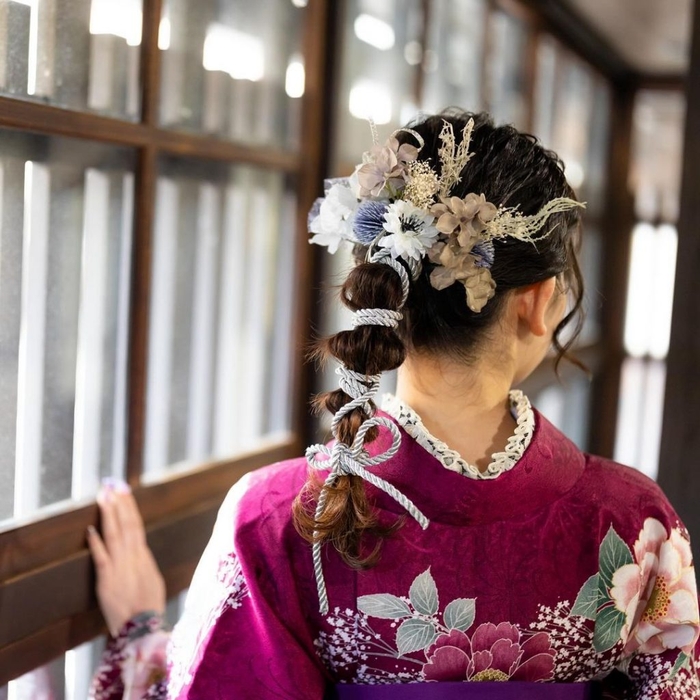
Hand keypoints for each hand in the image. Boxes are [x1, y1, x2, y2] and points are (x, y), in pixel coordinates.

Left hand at [87, 480, 166, 635]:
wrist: (141, 627)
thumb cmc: (149, 605)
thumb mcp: (153, 578)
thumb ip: (144, 562)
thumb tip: (139, 548)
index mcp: (144, 556)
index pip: (136, 525)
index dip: (130, 508)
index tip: (125, 492)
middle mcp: (132, 557)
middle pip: (126, 525)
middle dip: (119, 504)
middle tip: (112, 485)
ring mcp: (119, 567)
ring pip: (114, 535)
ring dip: (109, 515)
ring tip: (104, 497)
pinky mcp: (106, 580)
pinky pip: (101, 557)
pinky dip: (96, 543)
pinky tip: (90, 529)